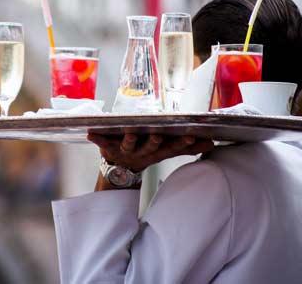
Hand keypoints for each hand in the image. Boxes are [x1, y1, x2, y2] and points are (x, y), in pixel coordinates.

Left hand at [87, 132, 214, 172]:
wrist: (119, 170)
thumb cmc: (146, 153)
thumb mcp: (166, 151)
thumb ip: (186, 147)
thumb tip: (211, 144)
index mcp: (157, 151)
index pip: (172, 148)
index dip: (181, 144)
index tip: (191, 137)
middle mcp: (142, 152)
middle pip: (151, 147)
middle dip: (154, 141)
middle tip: (158, 134)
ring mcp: (125, 150)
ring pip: (129, 144)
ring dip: (129, 139)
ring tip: (129, 131)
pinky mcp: (108, 148)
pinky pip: (102, 143)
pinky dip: (96, 138)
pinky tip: (90, 133)